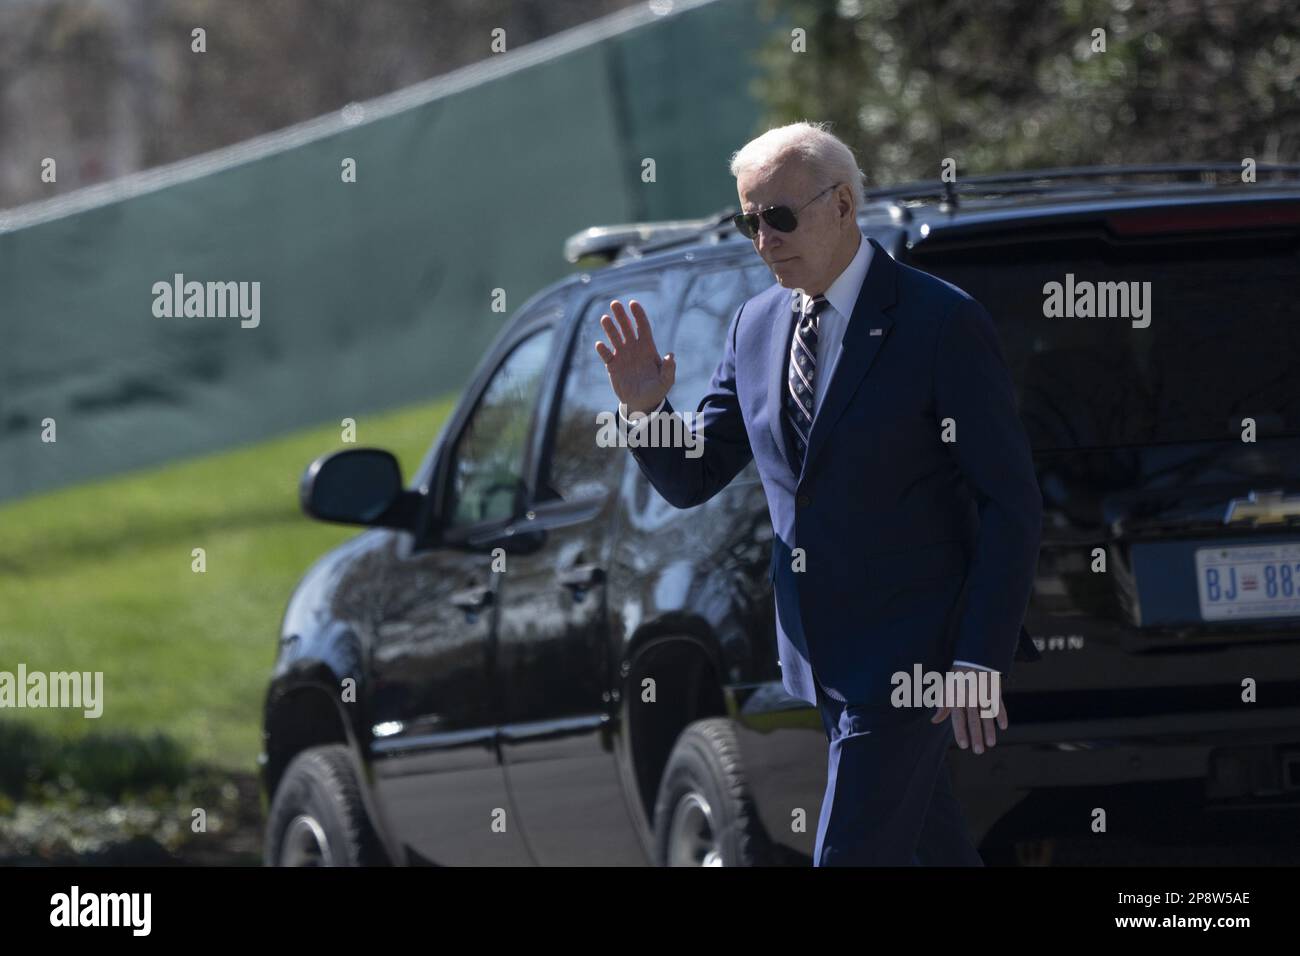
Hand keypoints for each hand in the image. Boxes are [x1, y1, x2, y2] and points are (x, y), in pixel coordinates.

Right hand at [594, 299, 674, 415]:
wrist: (642, 403)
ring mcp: (622, 356)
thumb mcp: (666, 381)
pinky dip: (603, 349)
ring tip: (605, 318)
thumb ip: (668, 369)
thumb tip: (671, 356)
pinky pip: (606, 355)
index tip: (633, 303)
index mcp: (647, 348)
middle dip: (621, 315)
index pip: (642, 327)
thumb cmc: (656, 391)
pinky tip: (600, 344)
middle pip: (627, 328)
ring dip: (610, 328)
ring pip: (615, 337)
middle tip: (615, 303)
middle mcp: (634, 348)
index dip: (638, 315)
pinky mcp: (612, 366)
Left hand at [929, 665, 1007, 754]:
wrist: (973, 657)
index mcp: (956, 696)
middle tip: (978, 751)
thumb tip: (934, 721)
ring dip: (989, 729)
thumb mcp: (946, 688)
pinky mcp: (993, 689)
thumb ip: (943, 706)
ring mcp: (982, 693)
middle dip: (976, 736)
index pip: (958, 718)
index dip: (961, 731)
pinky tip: (1004, 726)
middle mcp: (968, 696)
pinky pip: (998, 704)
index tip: (964, 745)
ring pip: (986, 714)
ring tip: (991, 744)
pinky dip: (1002, 715)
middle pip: (973, 719)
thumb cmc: (957, 676)